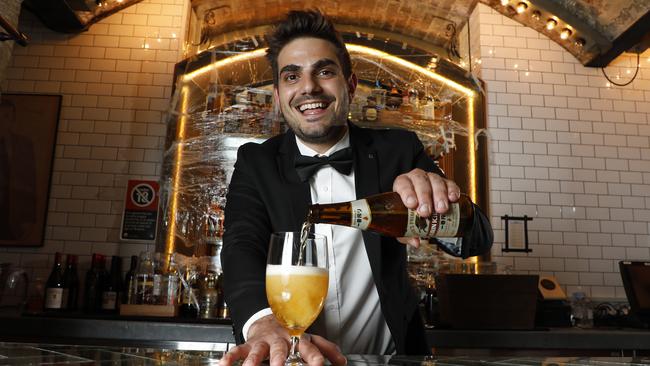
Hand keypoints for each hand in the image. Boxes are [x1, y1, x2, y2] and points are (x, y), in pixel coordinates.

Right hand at [219, 315, 346, 365]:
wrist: (269, 318)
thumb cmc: (291, 332)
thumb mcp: (310, 339)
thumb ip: (326, 349)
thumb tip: (342, 361)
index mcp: (299, 339)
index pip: (310, 348)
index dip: (315, 357)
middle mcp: (281, 340)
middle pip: (280, 348)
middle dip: (280, 359)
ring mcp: (264, 341)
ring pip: (258, 351)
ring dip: (254, 361)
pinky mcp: (249, 343)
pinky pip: (238, 350)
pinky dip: (230, 357)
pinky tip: (224, 365)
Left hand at [393, 168, 460, 247]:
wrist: (422, 206)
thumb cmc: (408, 212)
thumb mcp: (402, 223)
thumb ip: (406, 233)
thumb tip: (416, 242)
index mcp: (402, 185)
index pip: (403, 184)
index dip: (407, 193)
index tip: (411, 205)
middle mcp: (416, 179)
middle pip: (420, 182)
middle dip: (424, 197)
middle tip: (426, 212)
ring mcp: (431, 179)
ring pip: (436, 181)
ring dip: (439, 195)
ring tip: (442, 209)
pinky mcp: (445, 183)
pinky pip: (450, 183)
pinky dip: (452, 190)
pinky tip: (453, 198)